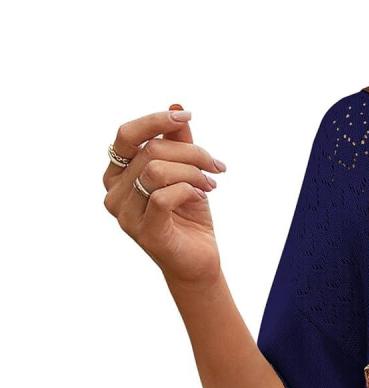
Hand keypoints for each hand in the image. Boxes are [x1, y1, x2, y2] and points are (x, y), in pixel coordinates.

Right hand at [103, 106, 225, 285]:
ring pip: (156, 171)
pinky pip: (163, 196)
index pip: (127, 135)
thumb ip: (177, 143)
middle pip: (151, 151)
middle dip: (191, 153)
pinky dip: (188, 191)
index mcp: (117, 174)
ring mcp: (125, 214)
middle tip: (216, 167)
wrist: (199, 262)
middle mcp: (114, 192)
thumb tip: (176, 107)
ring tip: (211, 184)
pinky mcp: (145, 232)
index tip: (187, 117)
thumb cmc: (189, 216)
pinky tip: (202, 197)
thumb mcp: (186, 173)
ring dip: (192, 172)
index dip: (155, 121)